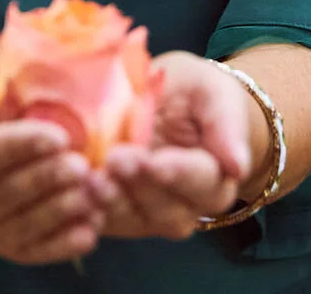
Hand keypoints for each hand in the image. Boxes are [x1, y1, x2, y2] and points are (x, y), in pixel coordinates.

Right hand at [0, 45, 104, 264]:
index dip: (16, 148)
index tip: (57, 136)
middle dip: (43, 179)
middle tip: (83, 164)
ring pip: (16, 229)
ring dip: (56, 213)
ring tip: (93, 192)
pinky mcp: (0, 245)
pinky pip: (29, 252)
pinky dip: (61, 244)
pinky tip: (90, 228)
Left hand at [98, 50, 257, 240]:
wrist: (171, 105)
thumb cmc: (195, 94)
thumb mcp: (211, 90)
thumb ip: (224, 123)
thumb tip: (237, 164)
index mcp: (215, 176)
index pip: (200, 180)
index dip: (176, 174)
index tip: (155, 162)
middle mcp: (186, 206)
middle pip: (164, 207)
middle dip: (138, 185)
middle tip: (115, 160)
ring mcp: (151, 215)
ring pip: (133, 218)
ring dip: (110, 201)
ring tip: (90, 177)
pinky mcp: (119, 214)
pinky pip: (105, 219)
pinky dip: (88, 208)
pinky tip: (73, 189)